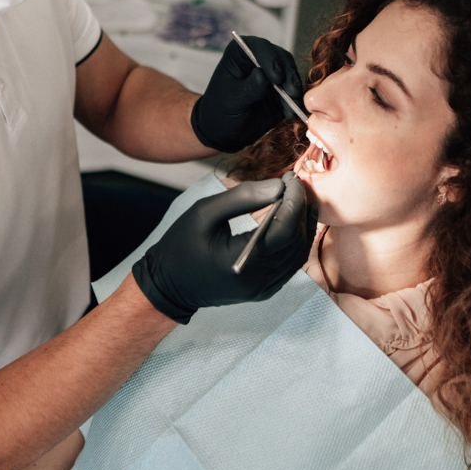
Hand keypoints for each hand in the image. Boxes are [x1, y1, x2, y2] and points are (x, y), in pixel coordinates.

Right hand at [132, 174, 316, 323]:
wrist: (168, 285)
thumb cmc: (181, 245)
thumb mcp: (204, 213)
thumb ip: (241, 198)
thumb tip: (278, 186)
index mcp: (242, 263)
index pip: (284, 230)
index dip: (294, 201)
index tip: (291, 178)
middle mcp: (258, 281)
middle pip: (296, 241)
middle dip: (300, 208)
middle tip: (294, 184)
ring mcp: (263, 289)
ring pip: (298, 253)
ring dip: (302, 223)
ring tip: (295, 198)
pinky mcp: (265, 290)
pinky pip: (290, 264)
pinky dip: (295, 240)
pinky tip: (290, 220)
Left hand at [190, 36, 304, 152]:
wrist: (225, 132)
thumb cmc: (220, 110)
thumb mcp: (232, 100)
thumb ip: (249, 88)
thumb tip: (263, 76)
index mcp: (241, 54)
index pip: (259, 47)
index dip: (270, 59)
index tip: (276, 77)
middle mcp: (259, 59)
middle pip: (281, 58)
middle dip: (288, 74)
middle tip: (291, 92)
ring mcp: (273, 74)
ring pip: (291, 74)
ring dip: (294, 89)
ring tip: (292, 105)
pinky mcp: (283, 90)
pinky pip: (294, 92)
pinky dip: (295, 101)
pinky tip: (291, 112)